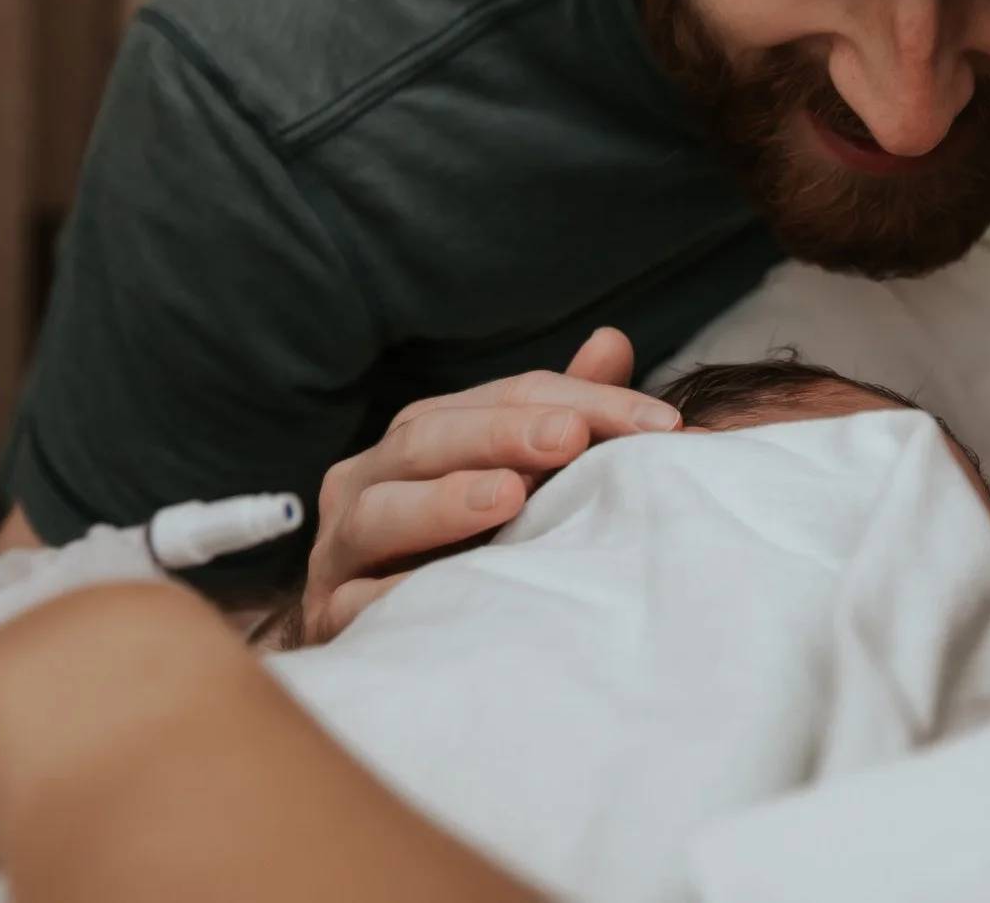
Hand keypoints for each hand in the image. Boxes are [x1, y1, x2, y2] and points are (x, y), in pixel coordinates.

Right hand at [300, 327, 679, 644]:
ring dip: (443, 502)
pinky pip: (353, 603)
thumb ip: (565, 416)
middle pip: (428, 439)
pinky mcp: (328, 618)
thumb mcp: (526, 479)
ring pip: (376, 511)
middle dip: (504, 434)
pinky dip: (393, 594)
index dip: (583, 400)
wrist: (403, 649)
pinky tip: (446, 591)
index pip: (503, 398)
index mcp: (420, 437)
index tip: (660, 424)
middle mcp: (368, 481)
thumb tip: (611, 341)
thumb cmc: (476, 549)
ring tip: (508, 496)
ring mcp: (340, 551)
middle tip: (572, 438)